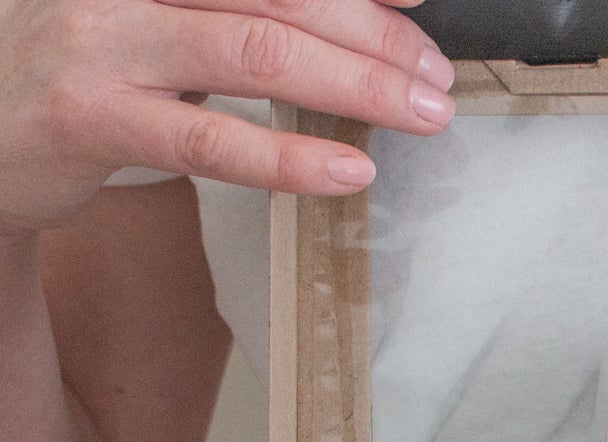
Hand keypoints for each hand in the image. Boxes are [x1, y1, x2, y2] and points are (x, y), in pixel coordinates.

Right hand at [0, 0, 454, 231]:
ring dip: (354, 84)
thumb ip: (229, 8)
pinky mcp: (91, 117)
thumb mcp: (149, 13)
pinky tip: (351, 169)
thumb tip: (338, 20)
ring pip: (254, 52)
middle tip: (435, 74)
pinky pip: (209, 140)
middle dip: (371, 32)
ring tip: (420, 114)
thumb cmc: (80, 64)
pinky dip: (289, 157)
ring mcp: (100, 38)